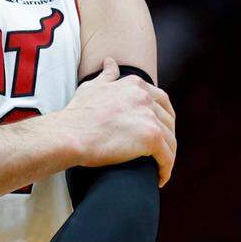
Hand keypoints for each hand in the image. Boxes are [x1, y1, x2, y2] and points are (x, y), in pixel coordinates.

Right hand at [59, 57, 176, 185]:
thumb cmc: (77, 114)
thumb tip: (111, 62)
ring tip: (159, 169)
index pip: (161, 100)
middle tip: (160, 153)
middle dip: (168, 137)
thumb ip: (107, 75)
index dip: (162, 117)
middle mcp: (145, 97)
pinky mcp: (151, 137)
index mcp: (135, 85)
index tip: (158, 130)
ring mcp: (150, 116)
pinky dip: (166, 169)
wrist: (70, 134)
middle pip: (169, 120)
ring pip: (170, 140)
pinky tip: (159, 179)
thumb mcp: (92, 87)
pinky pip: (167, 157)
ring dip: (167, 156)